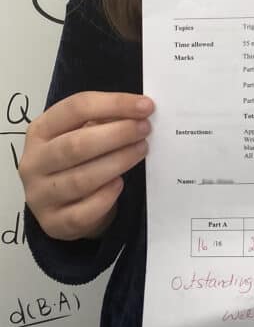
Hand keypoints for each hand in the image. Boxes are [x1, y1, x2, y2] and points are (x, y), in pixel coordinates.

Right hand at [18, 92, 154, 240]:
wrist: (61, 205)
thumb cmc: (78, 159)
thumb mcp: (83, 132)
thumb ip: (104, 120)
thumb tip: (138, 112)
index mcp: (40, 130)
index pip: (76, 108)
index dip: (114, 104)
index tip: (146, 106)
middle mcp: (34, 162)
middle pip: (76, 144)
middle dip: (117, 134)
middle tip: (145, 129)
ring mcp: (39, 195)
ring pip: (81, 179)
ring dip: (118, 162)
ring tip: (141, 150)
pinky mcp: (52, 223)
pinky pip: (82, 212)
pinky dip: (106, 197)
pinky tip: (120, 184)